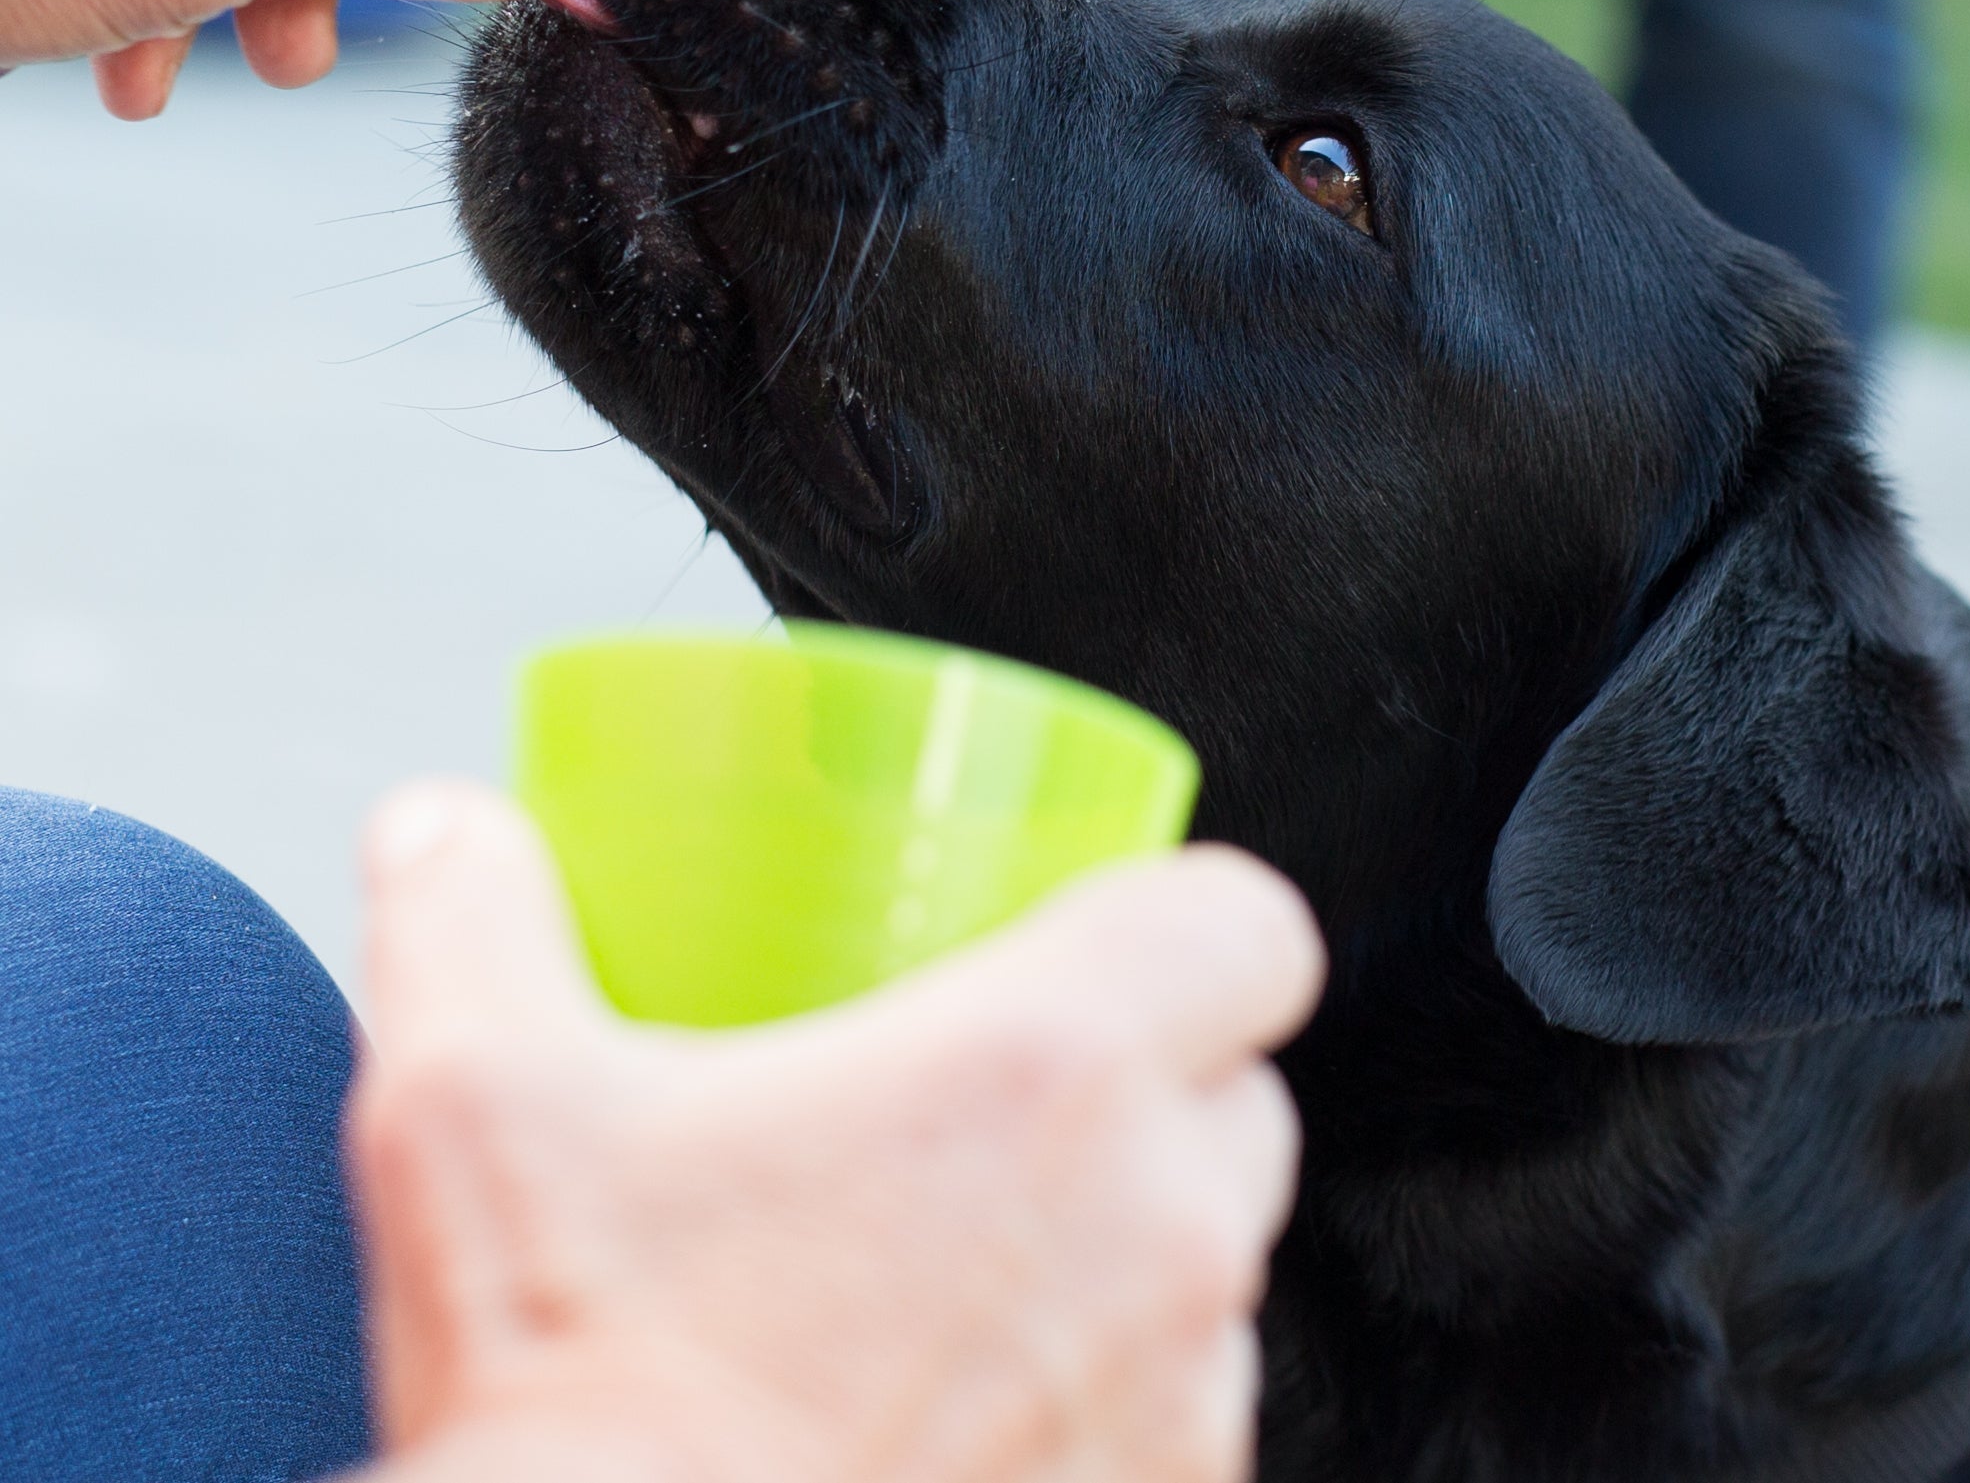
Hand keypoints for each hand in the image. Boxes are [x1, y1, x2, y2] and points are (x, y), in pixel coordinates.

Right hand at [348, 783, 1323, 1482]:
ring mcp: (1178, 1410)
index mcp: (1045, 1078)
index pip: (1251, 927)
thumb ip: (466, 918)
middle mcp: (1156, 1239)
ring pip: (1218, 1275)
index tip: (1101, 937)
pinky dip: (1104, 1413)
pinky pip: (1183, 1432)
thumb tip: (439, 827)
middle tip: (991, 1111)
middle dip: (1145, 1090)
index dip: (1190, 917)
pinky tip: (960, 1421)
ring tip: (963, 1278)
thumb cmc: (581, 1414)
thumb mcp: (473, 1111)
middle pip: (1240, 1098)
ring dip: (1127, 1260)